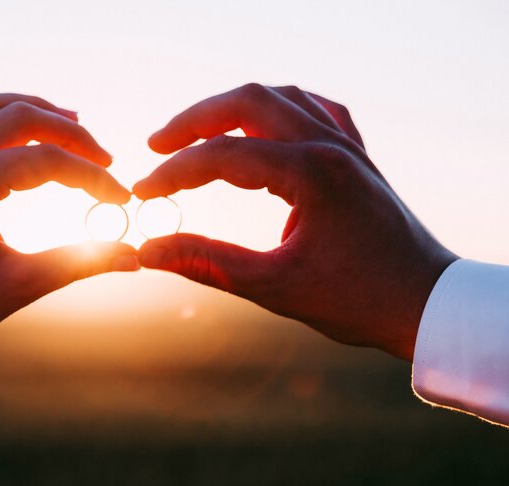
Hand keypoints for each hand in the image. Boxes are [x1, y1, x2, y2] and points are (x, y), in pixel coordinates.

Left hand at [0, 93, 137, 368]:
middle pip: (20, 117)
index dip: (93, 178)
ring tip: (70, 122)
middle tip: (104, 158)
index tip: (121, 200)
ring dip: (31, 111)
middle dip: (70, 133)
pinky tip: (16, 136)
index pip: (48, 162)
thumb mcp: (18, 286)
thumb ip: (80, 263)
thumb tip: (134, 258)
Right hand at [133, 83, 456, 360]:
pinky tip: (263, 125)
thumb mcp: (274, 287)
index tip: (142, 193)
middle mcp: (330, 147)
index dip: (173, 173)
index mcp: (311, 174)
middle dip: (194, 120)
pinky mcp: (356, 157)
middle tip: (156, 145)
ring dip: (232, 110)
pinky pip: (315, 111)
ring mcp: (347, 147)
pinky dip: (279, 110)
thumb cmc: (358, 301)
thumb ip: (206, 264)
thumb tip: (147, 252)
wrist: (426, 304)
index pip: (222, 156)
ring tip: (196, 134)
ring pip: (280, 98)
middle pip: (248, 103)